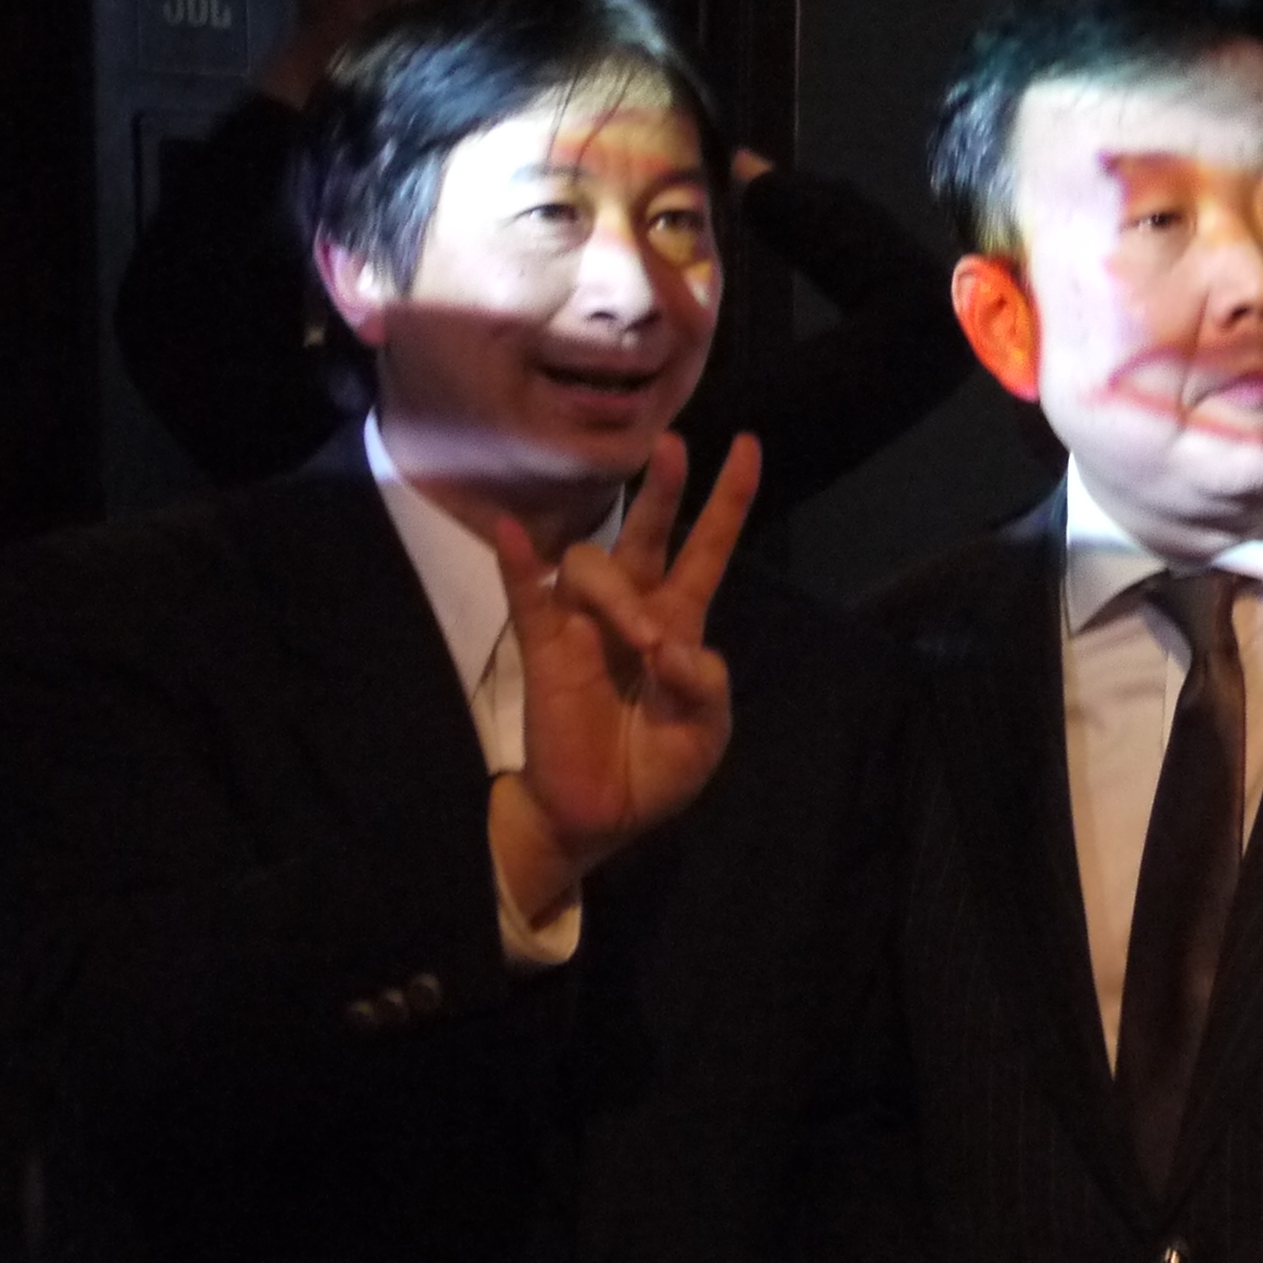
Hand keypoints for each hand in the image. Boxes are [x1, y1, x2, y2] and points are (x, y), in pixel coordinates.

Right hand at [487, 432, 761, 914]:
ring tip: (641, 643)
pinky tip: (512, 532)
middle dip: (663, 488)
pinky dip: (519, 560)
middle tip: (673, 447)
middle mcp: (633, 609)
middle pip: (647, 531)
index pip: (706, 548)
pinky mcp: (544, 646)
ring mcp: (584, 623)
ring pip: (594, 565)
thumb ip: (704, 689)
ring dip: (619, 593)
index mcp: (680, 622)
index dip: (728, 499)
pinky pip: (527, 593)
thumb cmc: (655, 769)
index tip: (749, 446)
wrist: (600, 816)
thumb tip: (670, 648)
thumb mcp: (706, 735)